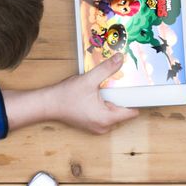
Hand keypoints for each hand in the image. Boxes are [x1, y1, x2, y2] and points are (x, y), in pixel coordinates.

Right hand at [3, 53, 138, 134]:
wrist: (47, 104)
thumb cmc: (66, 96)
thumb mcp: (89, 80)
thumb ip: (106, 69)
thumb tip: (120, 59)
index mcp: (106, 119)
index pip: (131, 112)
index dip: (135, 99)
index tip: (138, 88)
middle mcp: (104, 127)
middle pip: (123, 111)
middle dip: (120, 97)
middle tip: (113, 84)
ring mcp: (97, 127)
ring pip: (113, 112)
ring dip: (110, 100)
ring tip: (100, 90)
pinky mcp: (92, 124)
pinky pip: (105, 113)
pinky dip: (103, 104)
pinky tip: (94, 95)